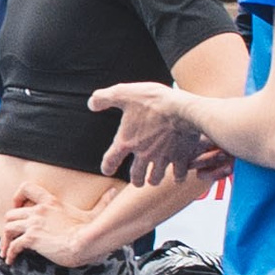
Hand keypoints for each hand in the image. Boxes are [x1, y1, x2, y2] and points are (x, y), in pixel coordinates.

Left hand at [0, 183, 104, 269]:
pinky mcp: (32, 239)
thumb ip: (102, 202)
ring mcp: (34, 224)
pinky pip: (14, 245)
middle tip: (9, 236)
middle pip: (12, 213)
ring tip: (5, 251)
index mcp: (50, 202)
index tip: (16, 207)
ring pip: (8, 228)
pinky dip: (10, 253)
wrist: (85, 243)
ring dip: (5, 240)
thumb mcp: (95, 213)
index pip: (26, 188)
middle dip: (8, 225)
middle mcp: (38, 211)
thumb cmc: (91, 230)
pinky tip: (10, 261)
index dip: (17, 197)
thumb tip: (115, 192)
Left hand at [93, 79, 225, 185]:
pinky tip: (178, 174)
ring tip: (153, 179)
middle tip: (138, 180)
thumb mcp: (123, 93)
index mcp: (126, 141)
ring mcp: (162, 158)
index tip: (107, 170)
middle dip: (136, 179)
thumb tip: (91, 104)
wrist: (183, 109)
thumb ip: (104, 98)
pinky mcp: (181, 157)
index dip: (107, 167)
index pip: (110, 161)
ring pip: (155, 179)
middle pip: (136, 176)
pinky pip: (179, 174)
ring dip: (153, 180)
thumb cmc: (152, 101)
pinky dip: (178, 176)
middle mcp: (143, 154)